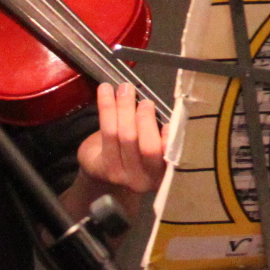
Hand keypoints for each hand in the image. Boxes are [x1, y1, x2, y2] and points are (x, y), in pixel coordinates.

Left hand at [69, 83, 167, 221]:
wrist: (103, 171)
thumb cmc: (137, 153)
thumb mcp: (155, 149)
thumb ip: (161, 137)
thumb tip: (164, 116)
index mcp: (162, 175)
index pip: (167, 159)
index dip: (168, 142)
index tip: (167, 125)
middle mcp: (143, 180)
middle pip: (145, 146)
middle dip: (145, 119)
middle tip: (146, 101)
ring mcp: (120, 175)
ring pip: (123, 136)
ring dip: (123, 107)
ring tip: (124, 88)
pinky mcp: (102, 166)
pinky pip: (105, 133)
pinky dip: (106, 109)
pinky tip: (106, 92)